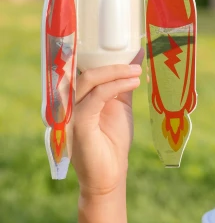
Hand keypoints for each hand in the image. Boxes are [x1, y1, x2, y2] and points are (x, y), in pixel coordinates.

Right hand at [71, 50, 143, 195]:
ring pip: (88, 81)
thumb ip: (123, 86)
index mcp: (78, 97)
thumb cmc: (113, 142)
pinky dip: (114, 87)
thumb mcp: (120, 108)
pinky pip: (95, 98)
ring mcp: (72, 113)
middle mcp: (70, 102)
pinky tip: (131, 83)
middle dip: (111, 63)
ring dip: (115, 73)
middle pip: (84, 71)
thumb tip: (135, 62)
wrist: (109, 176)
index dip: (101, 55)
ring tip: (136, 72)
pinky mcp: (79, 124)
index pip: (83, 68)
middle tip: (136, 63)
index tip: (128, 46)